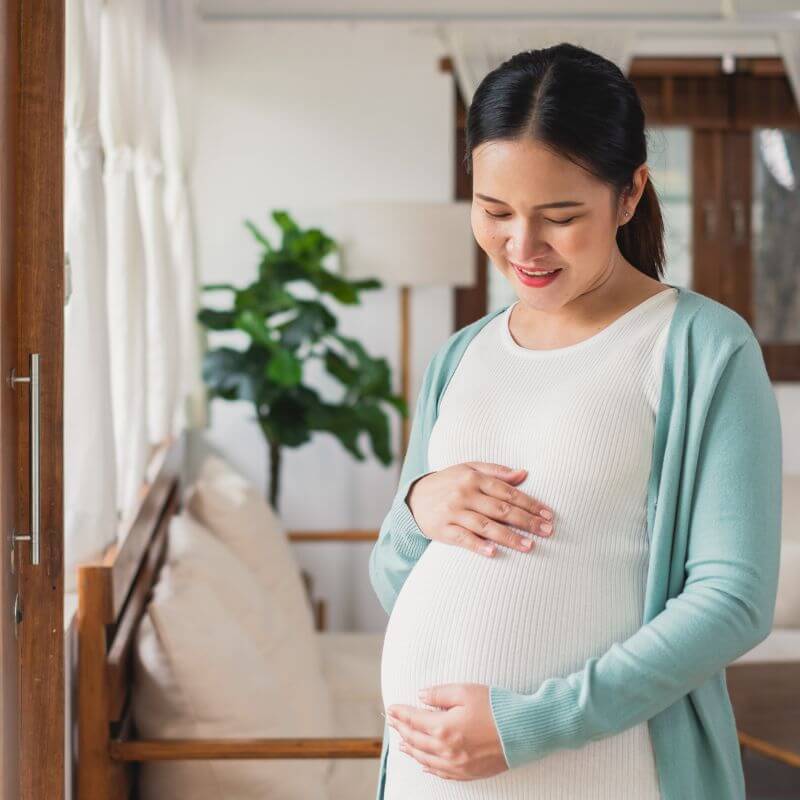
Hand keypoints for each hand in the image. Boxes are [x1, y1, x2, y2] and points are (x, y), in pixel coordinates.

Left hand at [386, 683, 508, 780]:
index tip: (391, 708)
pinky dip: (428, 767)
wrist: (524, 731)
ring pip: (425, 759)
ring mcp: (457, 764)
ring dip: (410, 749)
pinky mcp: (468, 773)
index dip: (400, 713)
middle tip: (392, 722)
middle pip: (415, 740)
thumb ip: (440, 694)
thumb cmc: (497, 707)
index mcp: (443, 728)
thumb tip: (421, 696)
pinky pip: (441, 773)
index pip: (413, 720)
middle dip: (401, 730)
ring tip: (401, 743)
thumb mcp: (466, 691)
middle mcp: (446, 750)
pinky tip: (423, 763)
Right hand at [406, 462, 554, 557]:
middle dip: (526, 521)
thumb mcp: (469, 470)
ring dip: (509, 536)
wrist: (414, 498)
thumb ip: (496, 472)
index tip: (548, 514)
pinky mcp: (443, 530)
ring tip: (529, 546)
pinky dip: (478, 546)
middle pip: (501, 509)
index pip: (508, 491)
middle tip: (547, 531)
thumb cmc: (448, 483)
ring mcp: (453, 512)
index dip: (530, 503)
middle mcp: (464, 494)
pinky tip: (494, 553)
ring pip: (485, 525)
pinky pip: (463, 539)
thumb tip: (524, 474)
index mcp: (474, 478)